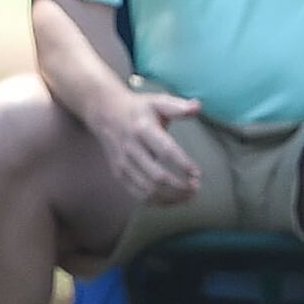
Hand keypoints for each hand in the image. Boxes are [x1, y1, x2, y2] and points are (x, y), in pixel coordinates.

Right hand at [92, 85, 204, 206]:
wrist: (105, 112)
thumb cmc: (138, 108)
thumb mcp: (157, 101)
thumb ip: (178, 106)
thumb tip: (198, 106)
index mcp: (143, 128)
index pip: (166, 151)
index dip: (183, 164)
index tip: (198, 173)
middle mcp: (131, 147)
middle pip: (157, 176)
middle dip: (180, 187)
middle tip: (196, 187)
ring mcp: (123, 163)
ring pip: (148, 190)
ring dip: (171, 197)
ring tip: (188, 195)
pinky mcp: (119, 174)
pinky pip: (138, 195)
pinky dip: (158, 201)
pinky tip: (172, 198)